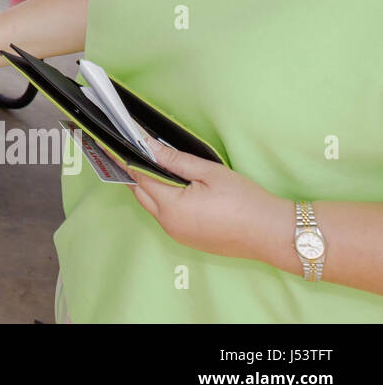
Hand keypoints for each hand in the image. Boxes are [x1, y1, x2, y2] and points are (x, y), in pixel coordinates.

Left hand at [121, 141, 288, 263]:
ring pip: (152, 207)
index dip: (125, 159)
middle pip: (141, 193)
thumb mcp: (210, 173)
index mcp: (171, 207)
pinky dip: (162, 201)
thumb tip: (148, 146)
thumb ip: (175, 160)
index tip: (111, 145)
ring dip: (148, 187)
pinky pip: (166, 217)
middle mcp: (169, 224)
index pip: (138, 177)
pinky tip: (170, 187)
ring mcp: (178, 235)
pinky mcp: (189, 240)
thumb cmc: (245, 201)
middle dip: (133, 172)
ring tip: (147, 164)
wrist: (273, 234)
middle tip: (127, 151)